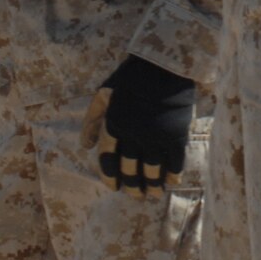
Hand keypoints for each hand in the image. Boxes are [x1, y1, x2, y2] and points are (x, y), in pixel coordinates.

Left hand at [81, 56, 195, 193]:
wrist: (165, 64)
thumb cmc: (132, 76)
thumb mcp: (104, 93)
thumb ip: (92, 119)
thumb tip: (84, 146)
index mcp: (114, 124)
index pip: (108, 158)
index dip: (110, 176)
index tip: (113, 187)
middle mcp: (133, 134)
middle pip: (130, 168)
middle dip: (131, 185)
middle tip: (134, 195)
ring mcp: (156, 136)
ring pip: (152, 169)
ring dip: (152, 185)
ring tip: (153, 194)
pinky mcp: (176, 135)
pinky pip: (175, 162)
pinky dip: (173, 175)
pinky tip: (172, 183)